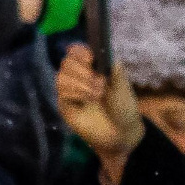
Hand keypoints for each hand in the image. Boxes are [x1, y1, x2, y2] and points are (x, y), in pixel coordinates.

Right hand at [54, 42, 142, 184]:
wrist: (121, 133)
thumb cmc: (123, 107)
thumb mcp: (122, 84)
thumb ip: (112, 67)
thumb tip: (104, 52)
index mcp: (92, 67)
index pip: (76, 51)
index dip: (79, 51)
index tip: (90, 58)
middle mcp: (79, 76)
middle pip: (67, 62)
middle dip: (82, 70)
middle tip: (100, 83)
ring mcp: (71, 91)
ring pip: (61, 76)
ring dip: (80, 83)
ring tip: (96, 94)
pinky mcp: (66, 105)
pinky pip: (61, 92)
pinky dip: (75, 93)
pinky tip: (87, 100)